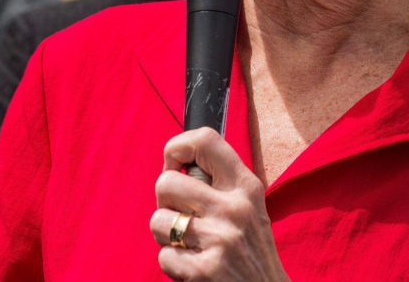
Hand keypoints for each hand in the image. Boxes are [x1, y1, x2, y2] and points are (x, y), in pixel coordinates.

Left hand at [149, 127, 290, 280]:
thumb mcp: (249, 207)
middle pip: (166, 182)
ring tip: (189, 244)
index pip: (204, 140)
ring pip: (158, 220)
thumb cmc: (250, 250)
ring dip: (166, 236)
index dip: (177, 148)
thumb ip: (219, 183)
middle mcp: (235, 208)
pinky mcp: (204, 270)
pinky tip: (193, 266)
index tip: (175, 166)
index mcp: (246, 186)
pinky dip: (173, 264)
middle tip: (183, 217)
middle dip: (165, 203)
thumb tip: (177, 160)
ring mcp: (220, 239)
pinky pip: (163, 255)